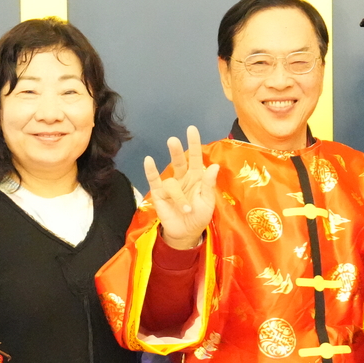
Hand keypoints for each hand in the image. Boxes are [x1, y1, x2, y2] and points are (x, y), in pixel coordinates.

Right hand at [141, 125, 218, 250]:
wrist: (186, 233)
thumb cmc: (199, 216)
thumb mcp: (208, 202)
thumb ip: (208, 184)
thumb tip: (214, 166)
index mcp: (197, 177)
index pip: (195, 158)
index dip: (194, 144)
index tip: (191, 129)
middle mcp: (183, 178)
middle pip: (179, 161)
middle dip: (176, 150)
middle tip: (173, 140)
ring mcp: (170, 185)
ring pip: (172, 182)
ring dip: (179, 197)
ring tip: (186, 209)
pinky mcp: (159, 193)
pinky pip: (154, 180)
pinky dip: (151, 171)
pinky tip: (148, 160)